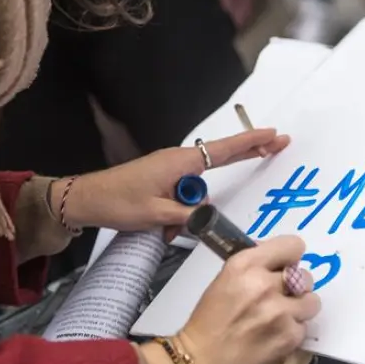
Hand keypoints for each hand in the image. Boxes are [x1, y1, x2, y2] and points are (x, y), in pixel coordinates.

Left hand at [56, 128, 289, 232]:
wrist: (86, 200)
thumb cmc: (118, 202)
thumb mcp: (157, 214)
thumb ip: (188, 215)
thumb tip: (209, 217)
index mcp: (181, 162)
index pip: (225, 150)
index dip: (252, 143)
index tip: (274, 135)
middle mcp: (179, 161)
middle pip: (222, 157)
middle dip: (248, 153)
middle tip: (278, 144)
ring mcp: (171, 170)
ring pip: (198, 189)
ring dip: (190, 210)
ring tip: (166, 228)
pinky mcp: (164, 180)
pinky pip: (184, 194)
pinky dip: (180, 212)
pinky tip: (164, 227)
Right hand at [144, 236, 321, 363]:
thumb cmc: (207, 324)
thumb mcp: (225, 281)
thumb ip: (254, 268)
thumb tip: (278, 262)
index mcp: (245, 264)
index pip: (292, 246)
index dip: (290, 259)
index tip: (284, 269)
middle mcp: (264, 283)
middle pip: (305, 276)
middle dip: (295, 288)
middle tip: (279, 300)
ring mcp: (280, 311)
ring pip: (311, 302)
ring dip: (299, 311)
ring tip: (279, 321)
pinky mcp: (289, 336)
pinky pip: (304, 327)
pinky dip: (292, 334)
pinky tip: (273, 340)